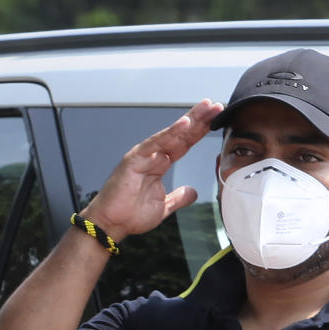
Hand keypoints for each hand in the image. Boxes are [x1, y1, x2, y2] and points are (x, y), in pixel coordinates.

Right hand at [79, 98, 223, 240]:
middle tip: (217, 105)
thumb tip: (193, 192)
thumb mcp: (163, 206)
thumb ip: (179, 197)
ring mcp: (144, 155)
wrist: (111, 224)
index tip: (216, 120)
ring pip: (172, 133)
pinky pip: (156, 143)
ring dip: (190, 119)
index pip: (184, 143)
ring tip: (207, 107)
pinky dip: (170, 132)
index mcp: (160, 164)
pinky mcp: (135, 158)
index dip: (200, 132)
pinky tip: (185, 122)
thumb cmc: (130, 214)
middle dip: (200, 119)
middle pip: (181, 134)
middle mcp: (153, 155)